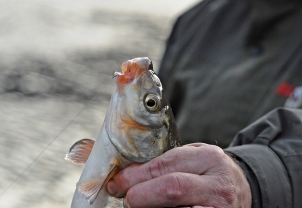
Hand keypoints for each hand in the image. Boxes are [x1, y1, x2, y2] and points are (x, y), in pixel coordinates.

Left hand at [107, 143, 251, 207]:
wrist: (240, 187)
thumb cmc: (209, 170)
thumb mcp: (194, 157)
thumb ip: (168, 162)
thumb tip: (129, 174)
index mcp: (208, 157)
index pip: (166, 165)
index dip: (137, 175)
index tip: (119, 182)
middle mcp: (218, 182)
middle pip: (172, 188)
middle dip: (141, 194)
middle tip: (126, 197)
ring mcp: (221, 206)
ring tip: (137, 204)